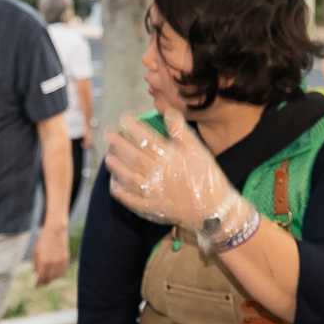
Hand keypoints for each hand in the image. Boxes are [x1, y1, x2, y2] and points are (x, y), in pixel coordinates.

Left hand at [32, 223, 69, 287]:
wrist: (55, 231)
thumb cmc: (43, 241)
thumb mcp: (36, 252)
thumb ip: (36, 264)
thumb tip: (36, 274)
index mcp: (44, 261)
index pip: (41, 278)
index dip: (38, 283)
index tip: (36, 285)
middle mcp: (53, 263)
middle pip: (49, 279)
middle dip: (44, 282)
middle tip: (41, 283)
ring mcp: (60, 261)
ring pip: (56, 276)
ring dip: (51, 279)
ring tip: (47, 278)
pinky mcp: (66, 259)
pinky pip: (62, 271)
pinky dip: (58, 274)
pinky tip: (54, 273)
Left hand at [103, 106, 239, 232]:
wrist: (215, 210)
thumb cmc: (208, 177)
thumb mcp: (199, 151)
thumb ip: (182, 133)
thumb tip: (169, 113)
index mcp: (169, 158)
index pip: (146, 139)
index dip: (132, 127)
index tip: (124, 119)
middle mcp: (158, 174)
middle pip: (133, 156)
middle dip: (118, 144)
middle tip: (108, 134)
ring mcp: (153, 192)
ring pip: (129, 177)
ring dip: (116, 166)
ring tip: (108, 156)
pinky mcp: (153, 208)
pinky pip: (133, 201)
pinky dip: (122, 194)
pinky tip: (113, 185)